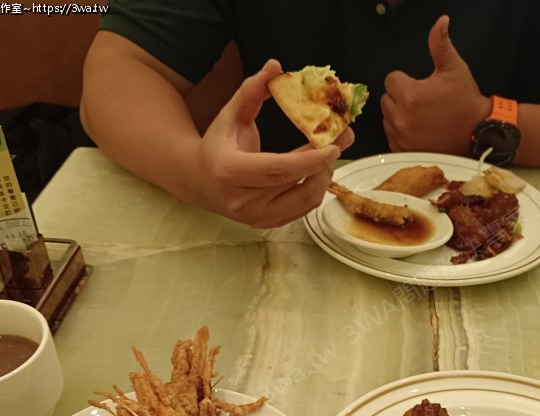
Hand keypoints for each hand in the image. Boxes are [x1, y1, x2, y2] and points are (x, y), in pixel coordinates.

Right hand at [186, 59, 353, 228]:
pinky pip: (302, 211)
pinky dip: (315, 191)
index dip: (310, 160)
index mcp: (230, 171)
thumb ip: (252, 91)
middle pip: (297, 186)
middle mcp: (242, 201)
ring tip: (328, 156)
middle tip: (340, 141)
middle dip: (325, 164)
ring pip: (305, 202)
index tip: (334, 145)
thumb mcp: (231, 114)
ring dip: (323, 178)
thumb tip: (275, 66)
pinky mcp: (266, 226)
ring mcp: (255, 218)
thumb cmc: (217, 144)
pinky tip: (316, 172)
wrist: (199, 181)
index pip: (278, 169)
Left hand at [381, 15, 489, 153]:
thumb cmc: (465, 101)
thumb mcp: (454, 68)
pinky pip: (391, 135)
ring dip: (399, 114)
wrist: (477, 132)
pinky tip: (418, 129)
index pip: (391, 79)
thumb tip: (441, 22)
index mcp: (410, 95)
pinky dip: (401, 132)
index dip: (406, 80)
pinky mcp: (403, 149)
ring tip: (421, 116)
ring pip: (387, 117)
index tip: (422, 87)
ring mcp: (401, 136)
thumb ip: (440, 45)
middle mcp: (401, 117)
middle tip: (422, 101)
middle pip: (386, 98)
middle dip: (401, 97)